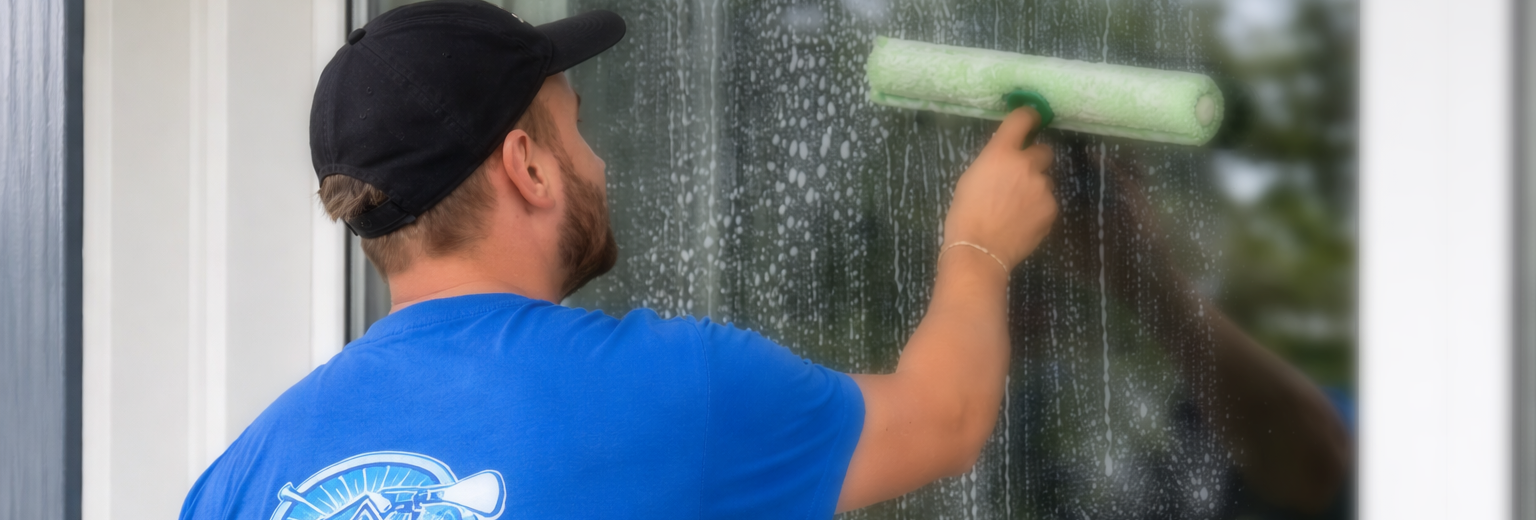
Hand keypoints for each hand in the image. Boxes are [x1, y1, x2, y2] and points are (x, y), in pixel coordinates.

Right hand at [942, 107, 1057, 267]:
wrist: (979, 250)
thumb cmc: (965, 214)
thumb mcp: (972, 177)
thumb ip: (994, 161)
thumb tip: (1008, 157)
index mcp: (1001, 152)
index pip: (1023, 119)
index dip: (1030, 116)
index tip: (1032, 118)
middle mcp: (1026, 164)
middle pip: (1043, 150)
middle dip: (1034, 161)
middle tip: (1019, 178)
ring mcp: (1042, 187)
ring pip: (1044, 180)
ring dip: (1034, 188)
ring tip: (1015, 209)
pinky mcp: (1051, 209)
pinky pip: (1048, 202)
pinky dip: (1038, 209)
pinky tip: (1022, 222)